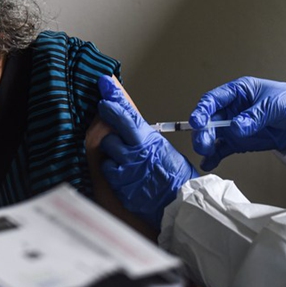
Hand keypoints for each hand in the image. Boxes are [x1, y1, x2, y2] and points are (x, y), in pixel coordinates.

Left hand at [97, 75, 198, 227]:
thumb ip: (144, 137)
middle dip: (110, 131)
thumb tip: (130, 126)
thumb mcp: (163, 148)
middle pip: (108, 134)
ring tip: (128, 160)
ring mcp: (125, 172)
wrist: (180, 201)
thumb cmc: (177, 175)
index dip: (113, 98)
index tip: (104, 85)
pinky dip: (114, 172)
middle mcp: (133, 155)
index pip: (126, 115)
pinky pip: (108, 173)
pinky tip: (126, 174)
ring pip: (107, 154)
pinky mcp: (120, 187)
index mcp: (147, 141)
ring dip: (113, 154)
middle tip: (110, 123)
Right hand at [189, 76, 285, 170]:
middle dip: (203, 131)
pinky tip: (208, 163)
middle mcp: (232, 108)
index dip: (203, 109)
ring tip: (207, 153)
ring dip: (206, 144)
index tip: (197, 121)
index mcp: (238, 92)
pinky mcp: (239, 141)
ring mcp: (234, 126)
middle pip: (209, 119)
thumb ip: (254, 116)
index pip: (214, 99)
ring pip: (212, 135)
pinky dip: (214, 156)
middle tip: (203, 143)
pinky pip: (222, 148)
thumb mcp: (274, 105)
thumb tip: (236, 128)